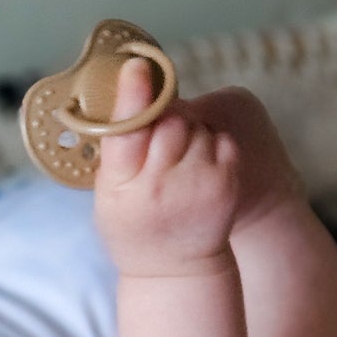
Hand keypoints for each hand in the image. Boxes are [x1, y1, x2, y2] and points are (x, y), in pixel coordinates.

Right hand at [94, 60, 241, 275]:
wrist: (178, 268)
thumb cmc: (135, 229)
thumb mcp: (109, 200)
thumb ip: (116, 155)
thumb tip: (126, 100)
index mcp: (123, 188)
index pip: (129, 131)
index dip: (134, 97)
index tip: (136, 67)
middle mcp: (161, 187)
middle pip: (167, 121)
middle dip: (162, 123)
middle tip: (156, 148)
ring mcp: (199, 183)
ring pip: (194, 127)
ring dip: (187, 135)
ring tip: (178, 168)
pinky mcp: (227, 182)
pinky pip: (217, 140)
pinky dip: (209, 145)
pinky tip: (199, 171)